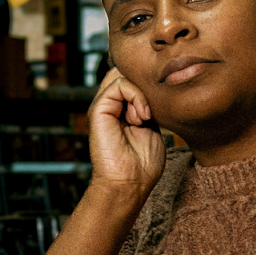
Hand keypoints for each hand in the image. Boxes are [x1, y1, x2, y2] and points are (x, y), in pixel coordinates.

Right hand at [88, 67, 165, 195]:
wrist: (130, 183)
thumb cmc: (143, 163)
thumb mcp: (151, 126)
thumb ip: (148, 105)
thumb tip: (153, 87)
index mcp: (120, 109)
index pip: (132, 77)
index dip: (148, 84)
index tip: (158, 109)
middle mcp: (110, 105)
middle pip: (126, 72)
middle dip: (144, 85)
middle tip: (151, 112)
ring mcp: (103, 106)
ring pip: (122, 75)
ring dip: (141, 93)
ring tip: (144, 117)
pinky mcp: (98, 110)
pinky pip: (118, 85)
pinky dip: (136, 97)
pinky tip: (140, 118)